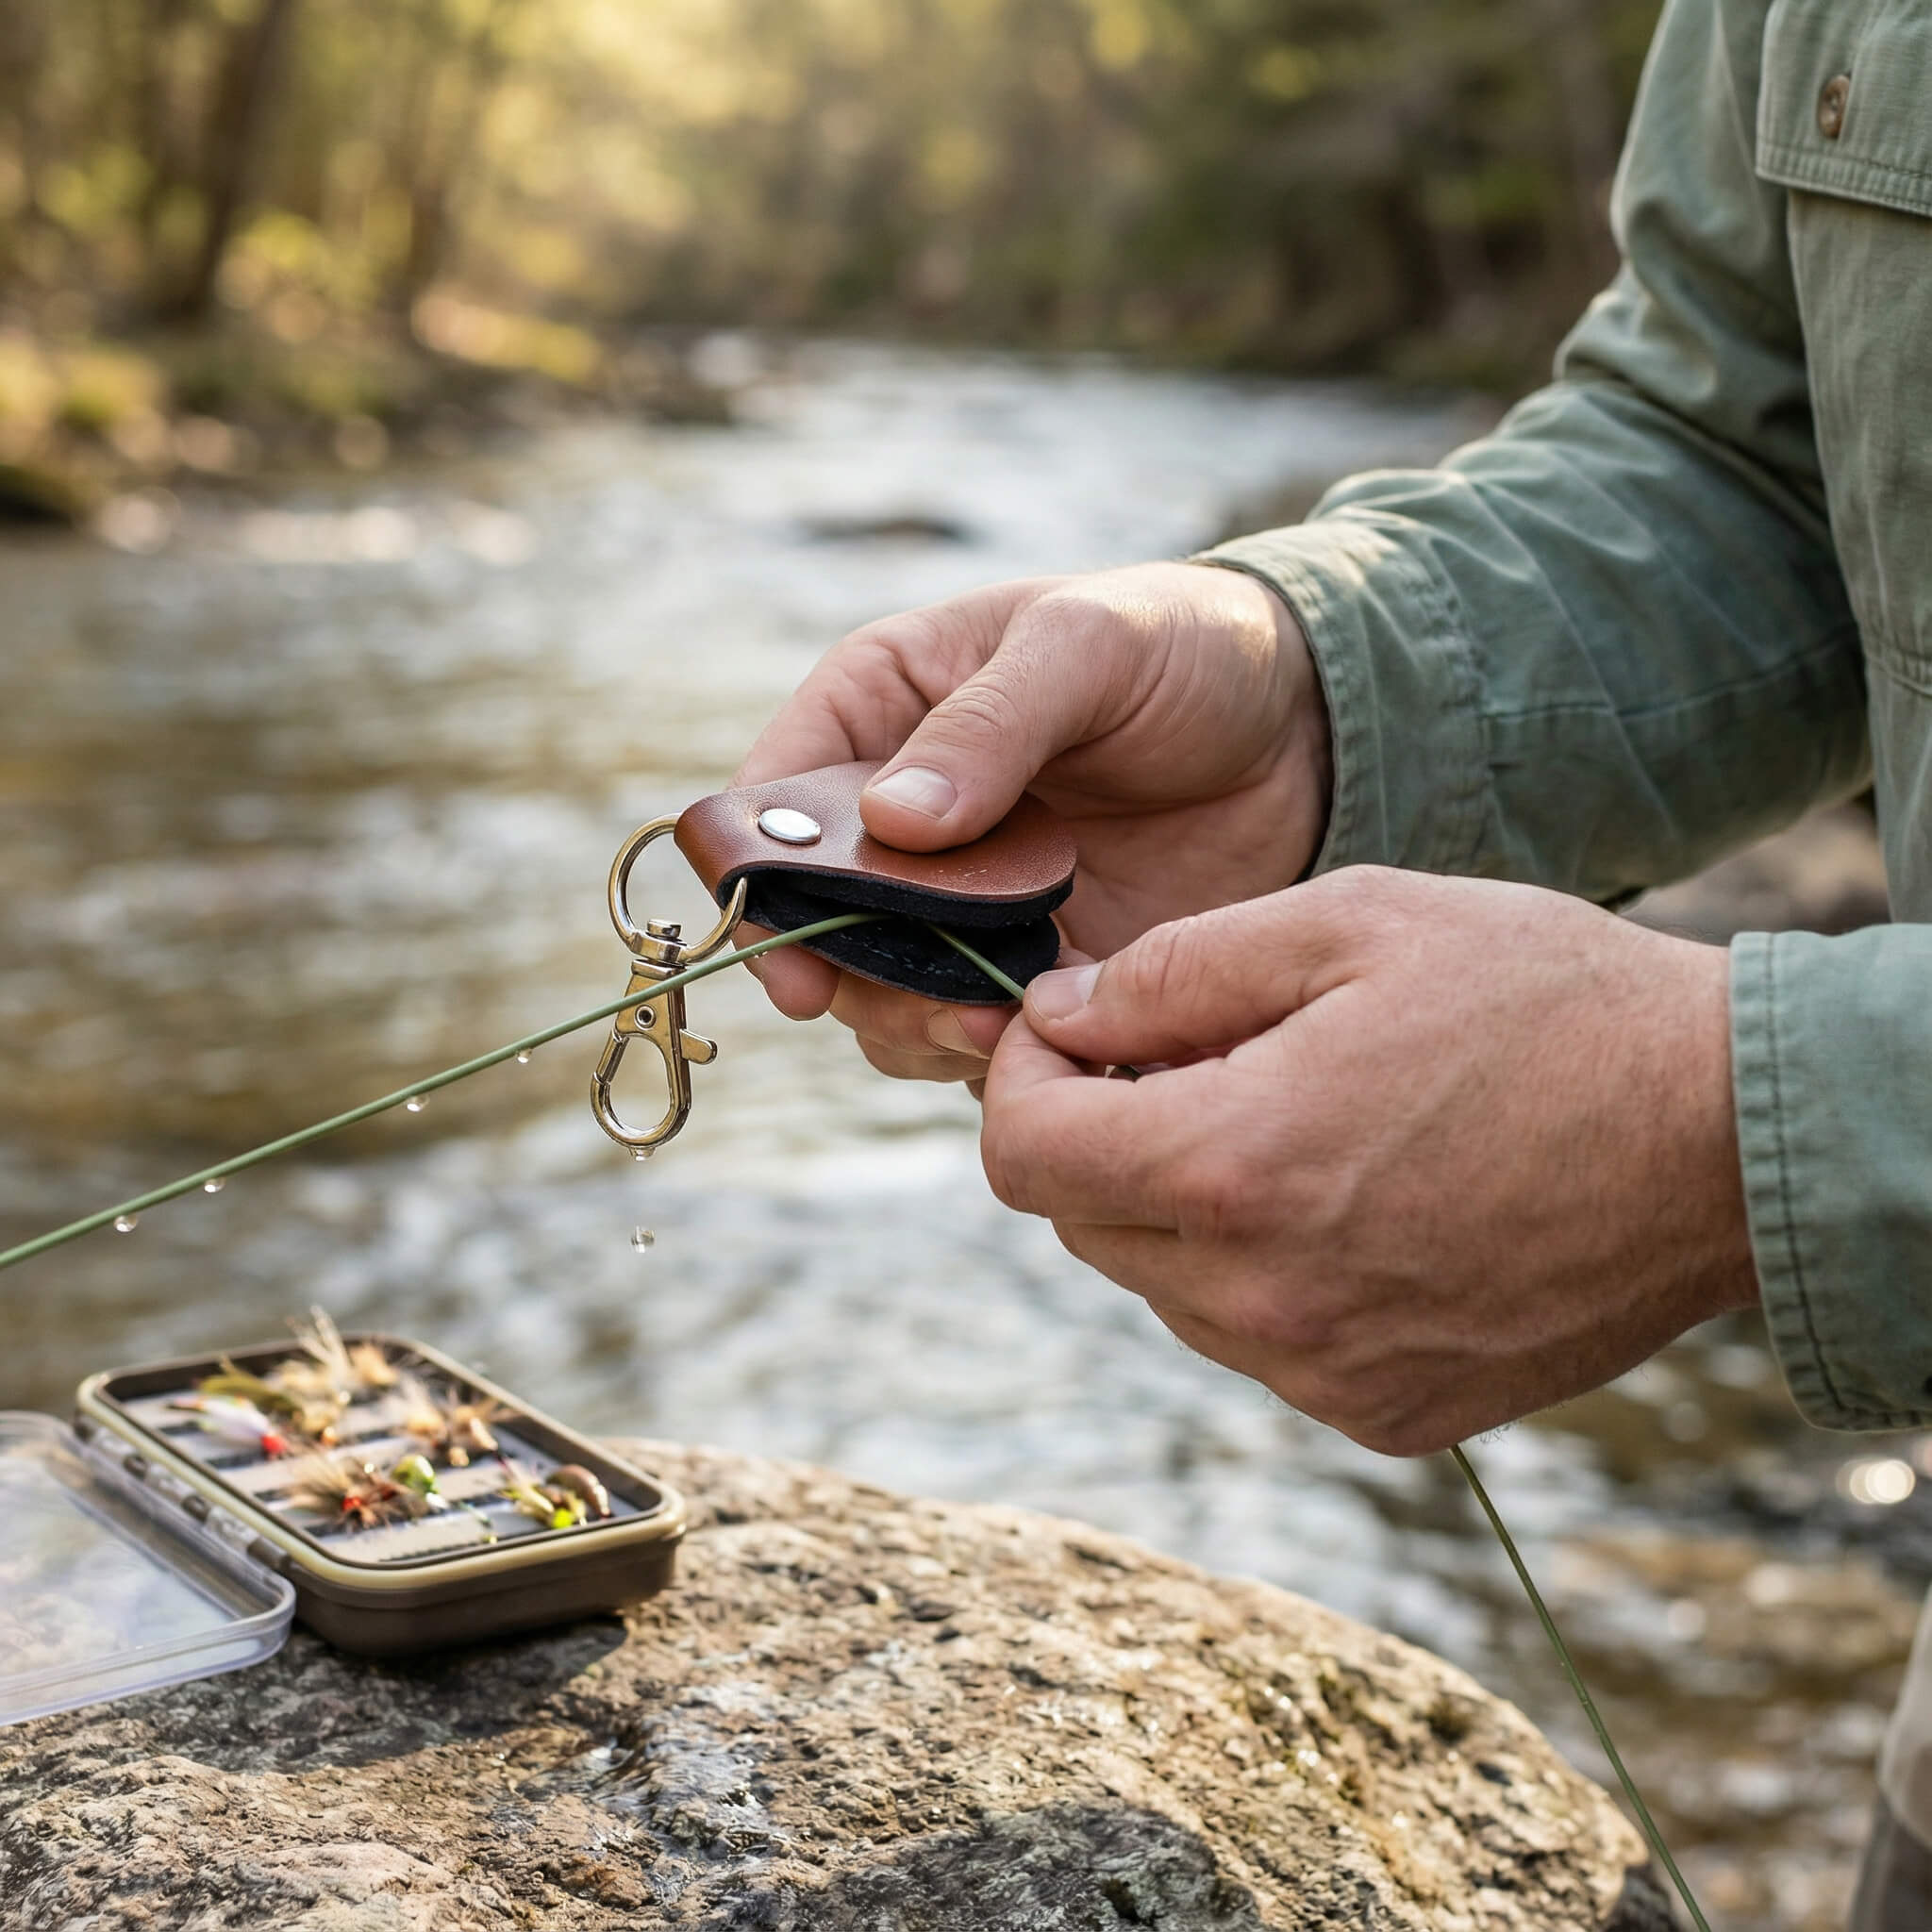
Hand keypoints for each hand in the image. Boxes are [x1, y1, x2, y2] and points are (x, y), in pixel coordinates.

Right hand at [733, 562, 1329, 1081]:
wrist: (1305, 728)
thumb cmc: (1182, 645)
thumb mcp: (1086, 646)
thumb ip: (990, 725)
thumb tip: (894, 822)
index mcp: (879, 710)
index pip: (774, 799)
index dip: (761, 883)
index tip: (792, 959)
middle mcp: (900, 818)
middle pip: (818, 919)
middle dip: (854, 974)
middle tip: (925, 1004)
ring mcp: (960, 902)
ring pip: (885, 994)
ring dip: (921, 1024)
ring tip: (1004, 1022)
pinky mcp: (1029, 965)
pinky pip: (974, 1031)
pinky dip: (998, 1049)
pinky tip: (1058, 1037)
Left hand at [978, 867, 1757, 1453]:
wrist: (1727, 1133)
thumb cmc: (1544, 1000)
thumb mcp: (1350, 921)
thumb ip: (1174, 970)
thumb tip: (1058, 1016)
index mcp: (1233, 1167)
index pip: (1022, 1154)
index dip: (1023, 1078)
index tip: (1070, 1031)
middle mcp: (1263, 1299)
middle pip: (1083, 1223)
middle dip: (1102, 1133)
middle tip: (1192, 1058)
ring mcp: (1325, 1373)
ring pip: (1165, 1286)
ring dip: (1182, 1205)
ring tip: (1293, 1121)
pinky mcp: (1387, 1416)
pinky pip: (1256, 1343)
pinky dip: (1263, 1274)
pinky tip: (1353, 1201)